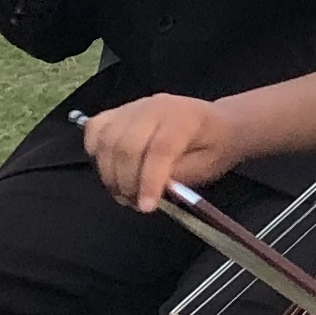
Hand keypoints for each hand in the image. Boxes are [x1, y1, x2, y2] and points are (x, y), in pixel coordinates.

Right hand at [82, 89, 241, 211]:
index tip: (146, 208)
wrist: (220, 122)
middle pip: (127, 145)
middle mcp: (155, 107)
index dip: (149, 182)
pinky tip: (109, 167)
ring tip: (123, 192)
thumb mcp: (205, 168)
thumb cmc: (215, 147)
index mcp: (183, 119)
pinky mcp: (120, 110)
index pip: (159, 150)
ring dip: (109, 172)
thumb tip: (148, 191)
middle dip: (126, 182)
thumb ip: (175, 178)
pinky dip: (96, 151)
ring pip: (107, 139)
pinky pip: (96, 128)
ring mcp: (134, 106)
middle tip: (134, 203)